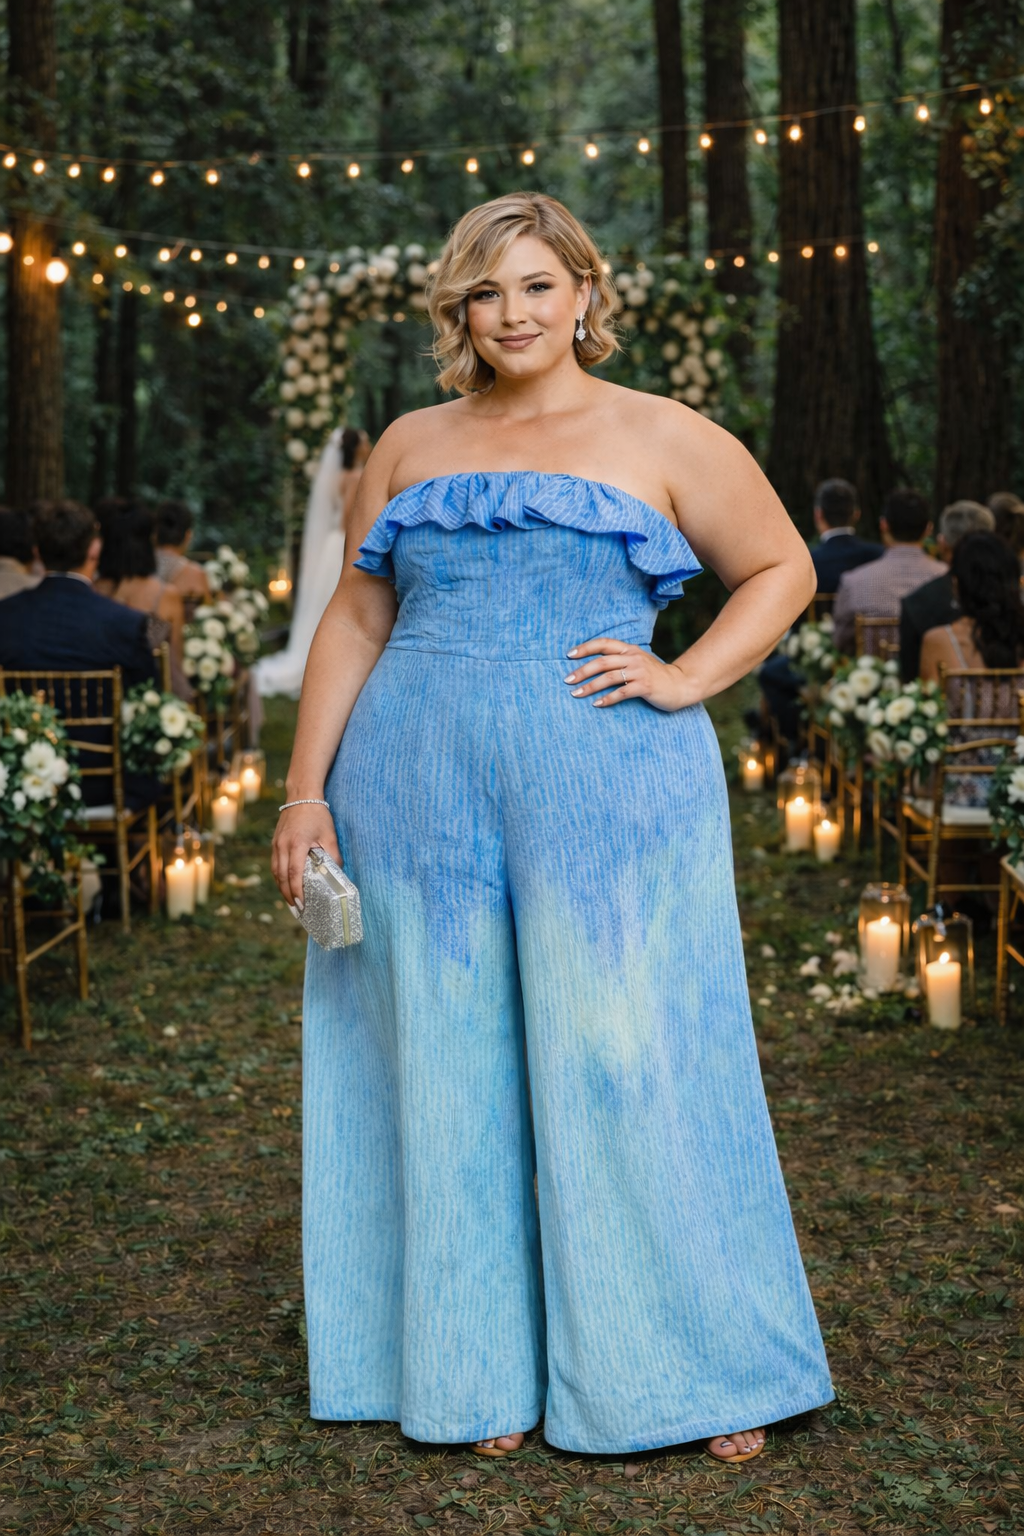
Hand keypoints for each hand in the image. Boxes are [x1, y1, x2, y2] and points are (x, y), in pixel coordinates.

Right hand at [271, 803, 341, 908]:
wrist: (301, 796)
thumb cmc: (318, 815)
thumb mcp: (330, 835)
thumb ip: (333, 856)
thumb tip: (339, 875)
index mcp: (297, 844)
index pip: (294, 873)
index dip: (297, 891)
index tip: (302, 903)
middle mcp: (283, 845)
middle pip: (282, 876)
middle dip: (288, 894)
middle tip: (297, 908)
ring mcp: (276, 844)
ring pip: (275, 872)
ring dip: (282, 888)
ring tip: (291, 901)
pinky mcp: (275, 843)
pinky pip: (274, 864)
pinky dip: (279, 877)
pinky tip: (285, 885)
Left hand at [563, 639, 694, 712]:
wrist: (680, 685)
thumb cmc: (654, 676)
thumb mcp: (637, 662)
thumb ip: (620, 660)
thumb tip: (593, 665)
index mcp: (629, 649)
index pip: (604, 643)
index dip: (585, 647)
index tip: (569, 655)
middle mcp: (633, 658)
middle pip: (602, 661)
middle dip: (582, 670)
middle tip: (567, 680)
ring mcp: (640, 672)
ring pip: (609, 677)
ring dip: (590, 686)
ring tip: (576, 694)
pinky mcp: (645, 687)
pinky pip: (622, 692)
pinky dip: (607, 699)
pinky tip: (596, 704)